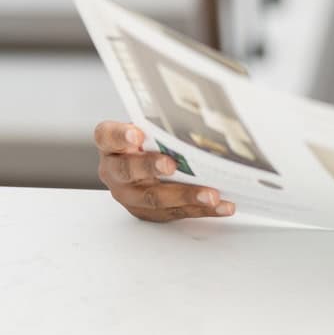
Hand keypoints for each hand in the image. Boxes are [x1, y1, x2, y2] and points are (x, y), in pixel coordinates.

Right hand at [94, 120, 235, 223]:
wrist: (137, 165)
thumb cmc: (146, 141)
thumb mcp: (146, 127)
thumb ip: (159, 126)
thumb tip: (197, 122)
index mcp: (110, 145)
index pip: (108, 137)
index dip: (120, 136)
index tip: (136, 134)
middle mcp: (114, 172)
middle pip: (129, 171)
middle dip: (152, 167)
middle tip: (172, 165)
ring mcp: (130, 196)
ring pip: (155, 198)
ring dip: (186, 196)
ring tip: (211, 195)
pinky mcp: (148, 212)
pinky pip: (176, 212)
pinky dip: (202, 209)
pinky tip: (223, 206)